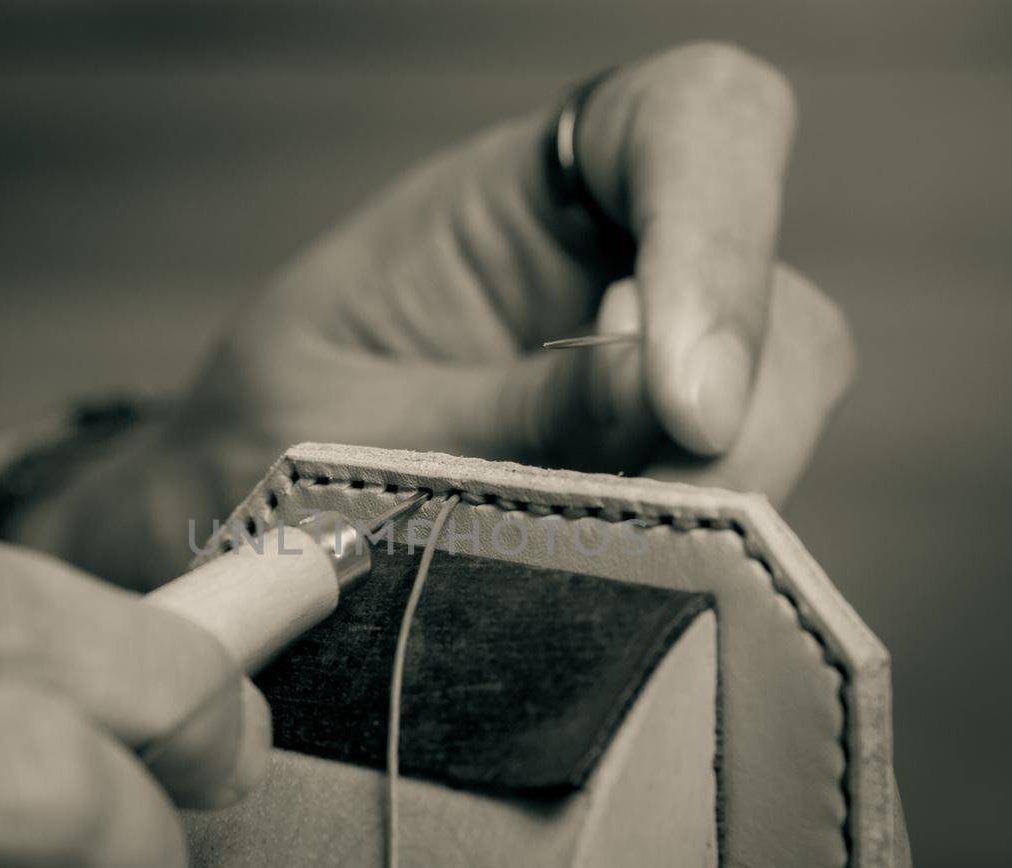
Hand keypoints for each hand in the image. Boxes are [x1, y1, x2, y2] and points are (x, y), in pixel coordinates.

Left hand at [20, 43, 855, 588]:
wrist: (229, 533)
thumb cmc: (259, 441)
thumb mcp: (344, 420)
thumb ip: (502, 412)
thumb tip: (670, 392)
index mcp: (532, 193)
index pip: (698, 120)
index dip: (721, 234)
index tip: (682, 402)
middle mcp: (625, 271)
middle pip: (781, 302)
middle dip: (736, 426)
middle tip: (644, 526)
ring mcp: (661, 382)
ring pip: (782, 418)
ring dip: (718, 510)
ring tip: (604, 576)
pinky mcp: (665, 484)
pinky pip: (737, 515)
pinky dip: (696, 567)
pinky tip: (618, 603)